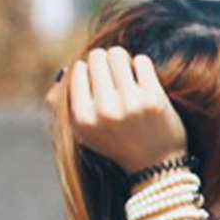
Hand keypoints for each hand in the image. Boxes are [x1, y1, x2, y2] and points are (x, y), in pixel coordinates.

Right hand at [57, 45, 189, 173]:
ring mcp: (131, 103)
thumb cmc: (117, 142)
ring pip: (118, 54)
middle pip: (97, 58)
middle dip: (105, 61)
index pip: (78, 70)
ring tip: (126, 72)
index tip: (99, 79)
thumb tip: (64, 70)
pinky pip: (141, 61)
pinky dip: (140, 65)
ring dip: (122, 59)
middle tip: (114, 72)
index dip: (89, 70)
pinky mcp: (154, 98)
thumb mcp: (84, 131)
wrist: (156, 165)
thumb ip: (66, 103)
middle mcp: (104, 111)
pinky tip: (141, 77)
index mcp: (83, 119)